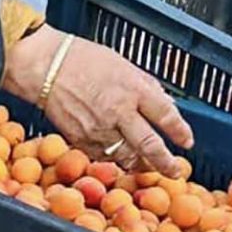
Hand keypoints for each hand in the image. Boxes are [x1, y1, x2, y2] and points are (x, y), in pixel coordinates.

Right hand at [5, 27, 191, 176]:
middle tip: (175, 172)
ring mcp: (98, 129)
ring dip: (140, 164)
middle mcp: (118, 112)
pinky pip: (104, 156)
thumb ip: (146, 86)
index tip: (187, 141)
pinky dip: (114, 158)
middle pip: (149, 145)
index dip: (180, 131)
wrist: (45, 66)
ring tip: (148, 166)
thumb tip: (165, 104)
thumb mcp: (124, 64)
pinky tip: (120, 155)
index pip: (166, 115)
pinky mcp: (81, 140)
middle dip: (166, 163)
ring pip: (127, 157)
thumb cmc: (84, 59)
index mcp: (132, 88)